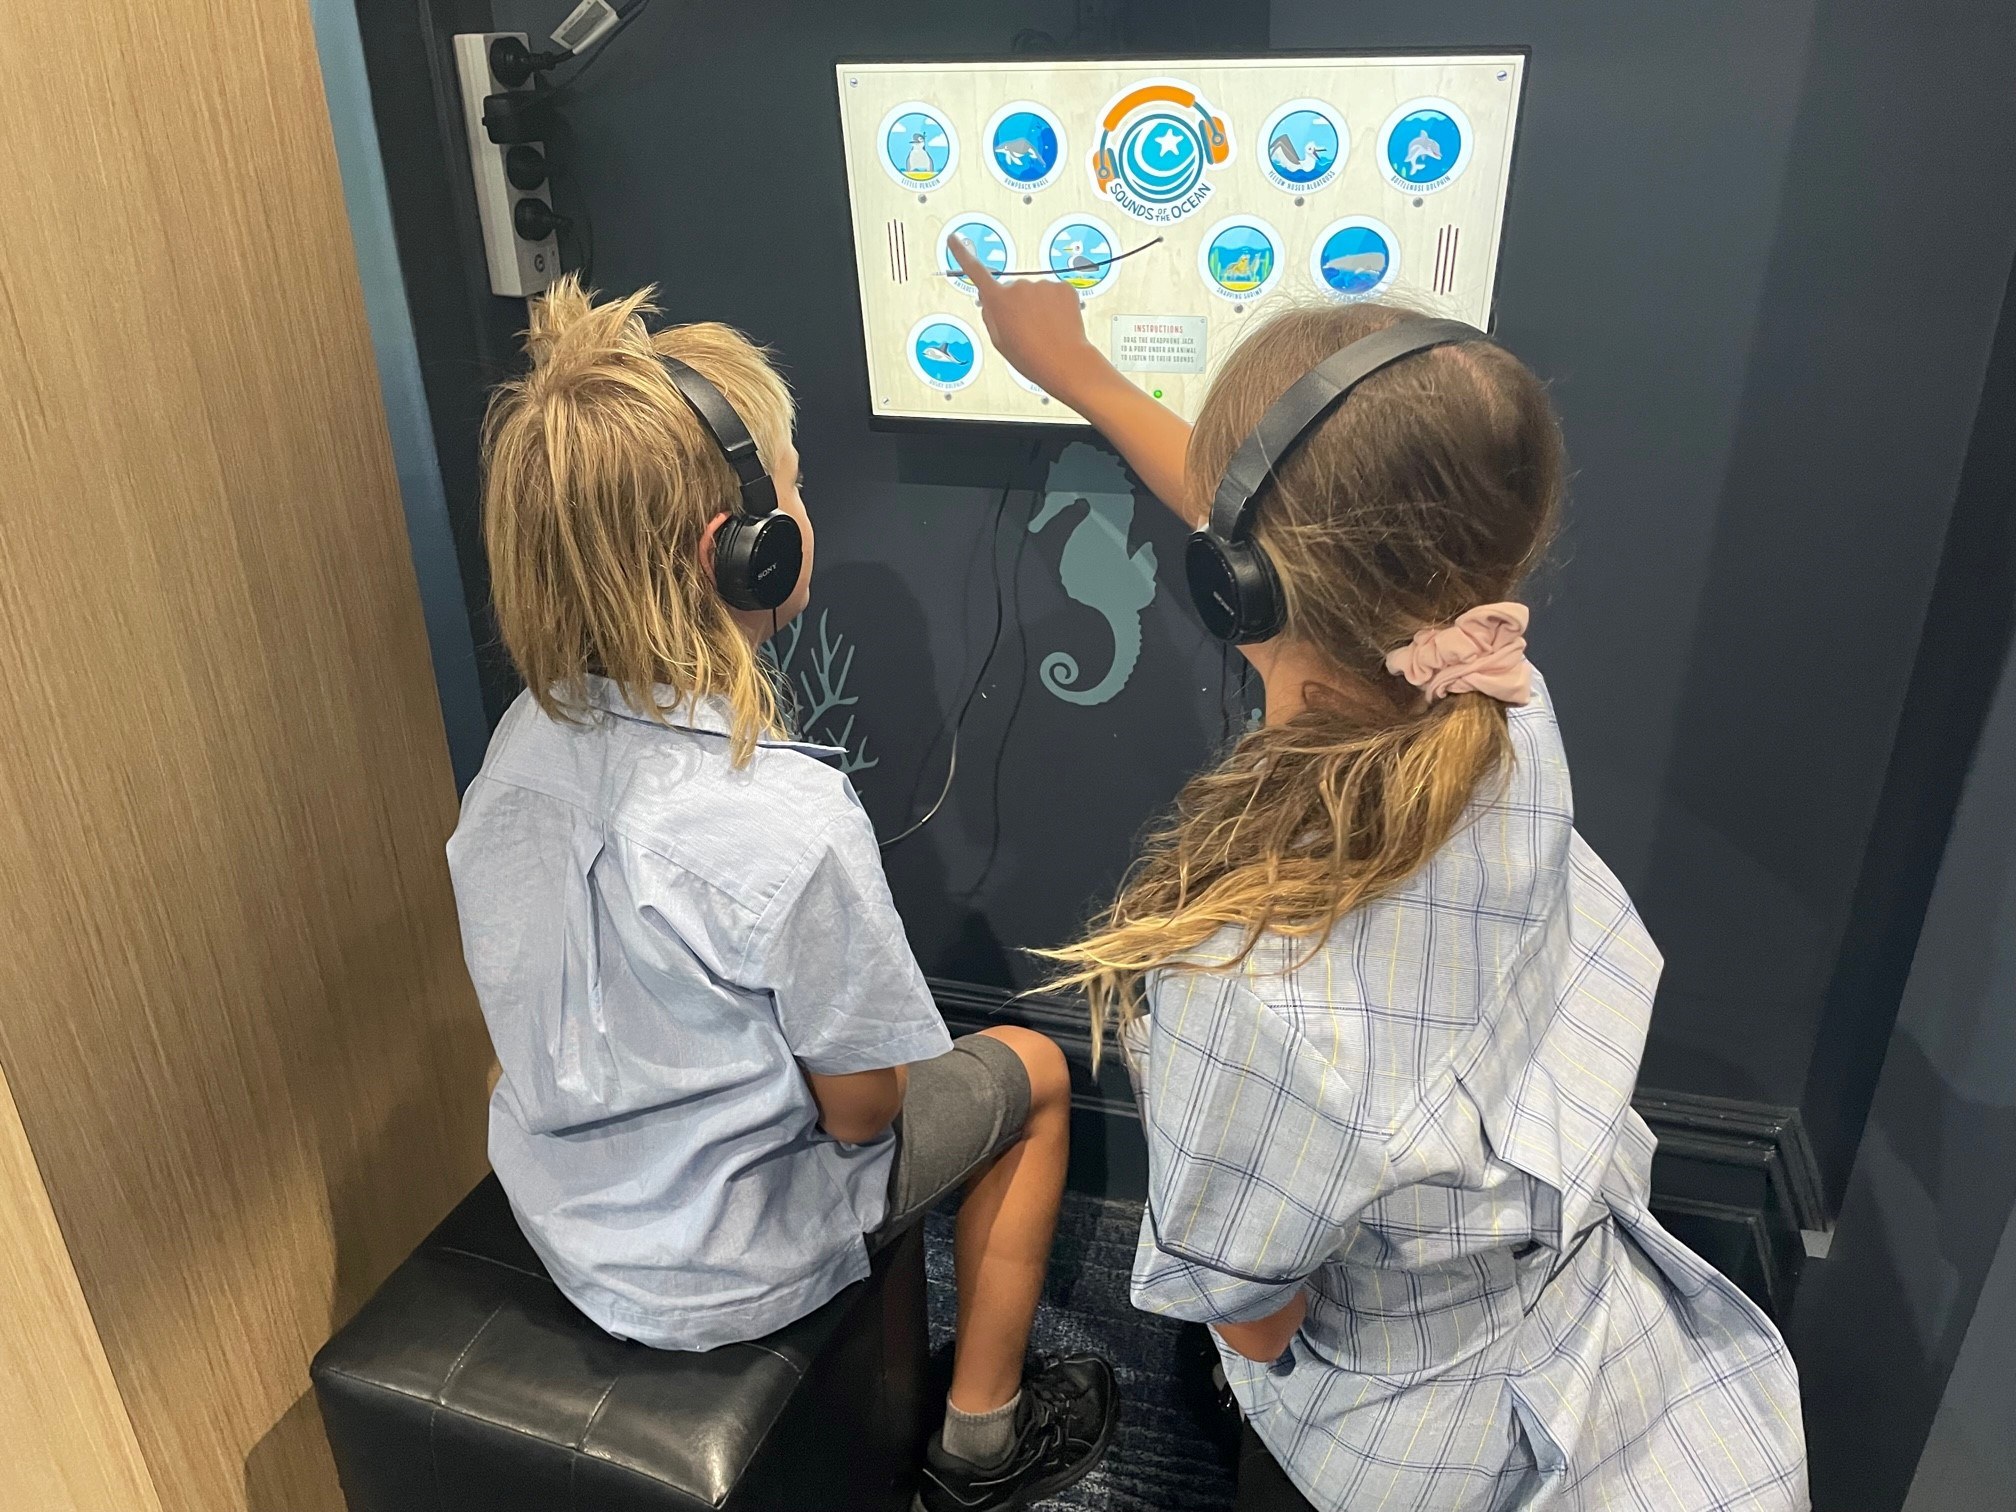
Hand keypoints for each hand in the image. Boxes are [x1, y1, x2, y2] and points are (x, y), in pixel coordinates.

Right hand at [948, 235, 1110, 406]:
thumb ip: (990, 315)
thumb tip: (989, 301)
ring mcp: (1042, 285)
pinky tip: (1057, 323)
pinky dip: (1056, 306)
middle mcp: (1018, 287)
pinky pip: (1055, 294)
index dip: (962, 253)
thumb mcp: (999, 341)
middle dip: (1017, 304)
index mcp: (998, 300)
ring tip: (1044, 330)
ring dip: (1038, 307)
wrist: (1064, 362)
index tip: (954, 239)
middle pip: (1013, 290)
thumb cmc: (1031, 357)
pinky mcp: (1063, 287)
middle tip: (1027, 329)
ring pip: (1036, 293)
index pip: (974, 270)